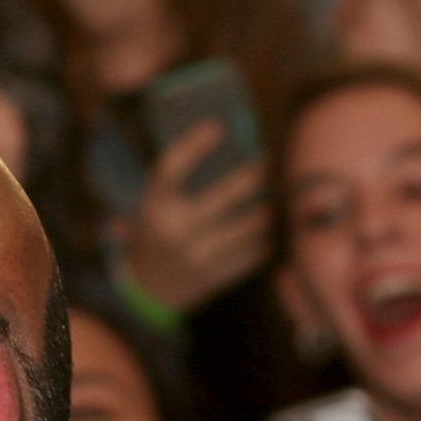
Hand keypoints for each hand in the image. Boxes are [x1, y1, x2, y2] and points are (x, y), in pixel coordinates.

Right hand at [112, 121, 269, 313]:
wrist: (146, 292)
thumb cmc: (157, 236)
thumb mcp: (154, 208)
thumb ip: (179, 181)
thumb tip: (223, 138)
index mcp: (154, 208)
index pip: (171, 167)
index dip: (194, 144)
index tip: (217, 127)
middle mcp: (175, 231)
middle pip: (229, 193)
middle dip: (256, 172)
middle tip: (268, 160)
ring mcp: (199, 256)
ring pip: (252, 223)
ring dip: (268, 207)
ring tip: (274, 197)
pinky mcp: (217, 276)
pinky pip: (256, 251)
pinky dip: (265, 237)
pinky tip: (266, 228)